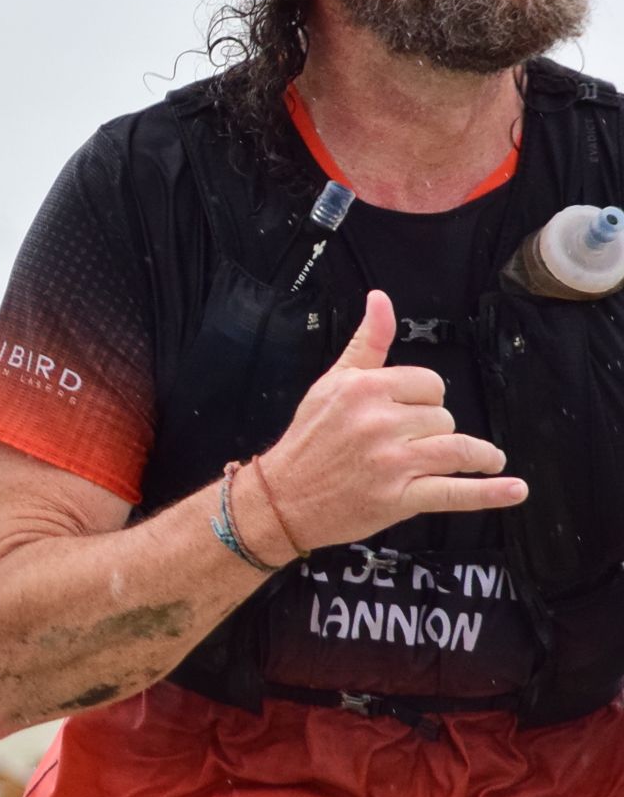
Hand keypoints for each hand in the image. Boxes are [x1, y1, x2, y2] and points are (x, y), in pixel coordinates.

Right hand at [251, 289, 524, 555]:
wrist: (283, 497)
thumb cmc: (309, 440)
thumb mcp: (331, 383)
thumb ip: (367, 343)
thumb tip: (381, 299)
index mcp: (364, 388)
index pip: (430, 383)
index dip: (426, 399)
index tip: (412, 413)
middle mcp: (379, 421)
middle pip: (444, 417)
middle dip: (436, 430)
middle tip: (411, 444)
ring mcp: (392, 461)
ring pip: (459, 449)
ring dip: (477, 456)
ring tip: (484, 460)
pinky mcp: (400, 497)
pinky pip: (455, 491)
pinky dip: (489, 493)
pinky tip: (513, 489)